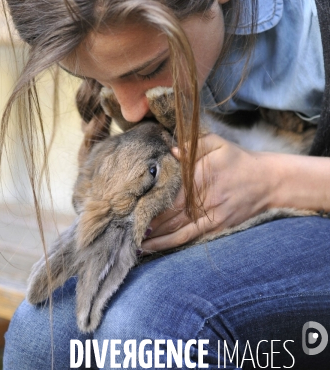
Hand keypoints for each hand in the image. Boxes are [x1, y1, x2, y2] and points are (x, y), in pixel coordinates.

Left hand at [141, 133, 274, 253]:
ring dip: (153, 236)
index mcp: (201, 176)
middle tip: (122, 225)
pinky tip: (152, 247)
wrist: (268, 181)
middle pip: (168, 212)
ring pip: (175, 229)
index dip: (149, 199)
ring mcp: (210, 216)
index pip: (169, 190)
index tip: (130, 204)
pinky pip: (188, 237)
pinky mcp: (216, 227)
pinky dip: (168, 243)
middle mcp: (203, 198)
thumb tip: (172, 150)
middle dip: (145, 219)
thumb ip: (193, 144)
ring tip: (131, 240)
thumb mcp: (218, 144)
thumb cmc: (238, 160)